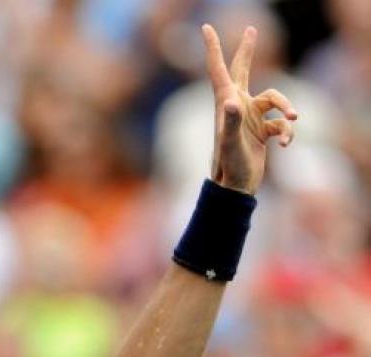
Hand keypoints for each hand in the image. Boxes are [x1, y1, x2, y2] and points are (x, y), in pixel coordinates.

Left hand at [202, 24, 297, 193]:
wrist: (236, 186)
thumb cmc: (229, 164)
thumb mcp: (230, 142)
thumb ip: (233, 120)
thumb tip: (233, 101)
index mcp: (225, 102)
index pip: (219, 68)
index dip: (213, 47)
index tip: (206, 27)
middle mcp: (237, 105)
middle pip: (244, 70)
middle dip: (248, 51)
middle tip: (252, 29)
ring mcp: (250, 116)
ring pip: (277, 99)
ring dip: (288, 108)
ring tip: (293, 118)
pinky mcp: (262, 129)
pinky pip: (282, 123)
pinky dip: (288, 132)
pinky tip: (286, 144)